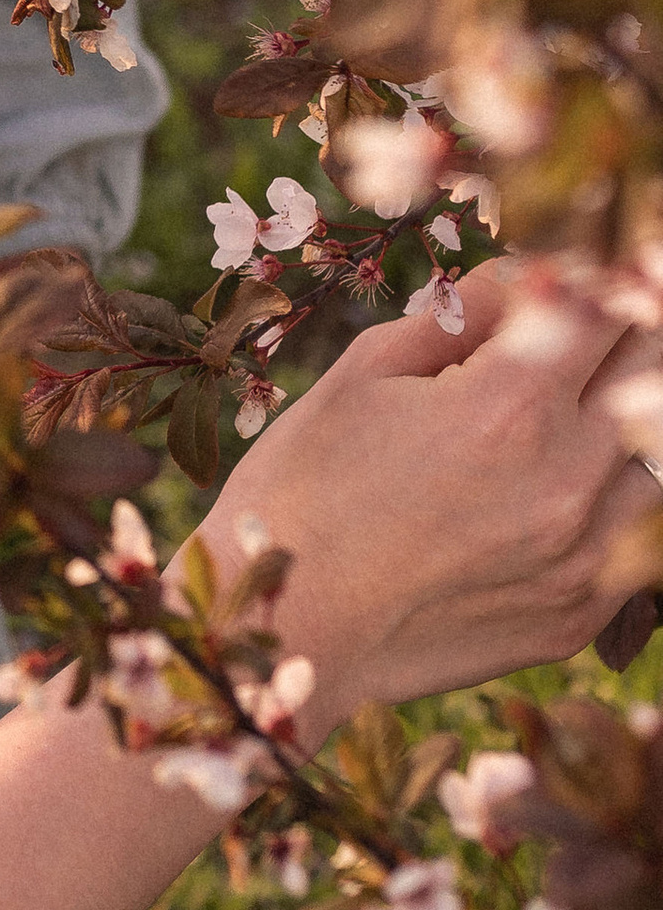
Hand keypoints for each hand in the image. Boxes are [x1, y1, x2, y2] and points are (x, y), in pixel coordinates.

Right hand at [191, 266, 653, 725]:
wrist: (283, 631)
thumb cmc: (301, 488)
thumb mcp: (362, 374)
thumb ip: (461, 315)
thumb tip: (526, 279)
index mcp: (509, 404)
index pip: (607, 305)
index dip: (588, 278)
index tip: (562, 281)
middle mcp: (568, 478)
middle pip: (650, 367)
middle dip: (613, 340)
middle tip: (565, 342)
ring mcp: (585, 556)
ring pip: (654, 454)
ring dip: (614, 423)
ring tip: (540, 430)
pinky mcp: (582, 612)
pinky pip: (632, 536)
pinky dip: (599, 500)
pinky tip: (531, 498)